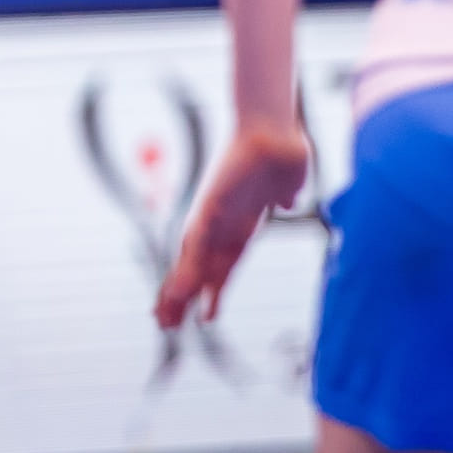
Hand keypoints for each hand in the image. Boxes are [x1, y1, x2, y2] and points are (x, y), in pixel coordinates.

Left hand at [154, 125, 307, 328]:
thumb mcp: (285, 183)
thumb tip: (286, 199)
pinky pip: (197, 244)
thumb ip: (282, 194)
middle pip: (200, 269)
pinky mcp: (209, 206)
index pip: (221, 264)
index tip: (206, 315)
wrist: (276, 128)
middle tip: (166, 324)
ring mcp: (214, 216)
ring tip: (165, 318)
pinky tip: (179, 291)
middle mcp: (222, 224)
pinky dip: (188, 269)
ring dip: (179, 291)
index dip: (213, 290)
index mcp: (241, 225)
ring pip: (192, 263)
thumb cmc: (282, 151)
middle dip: (185, 297)